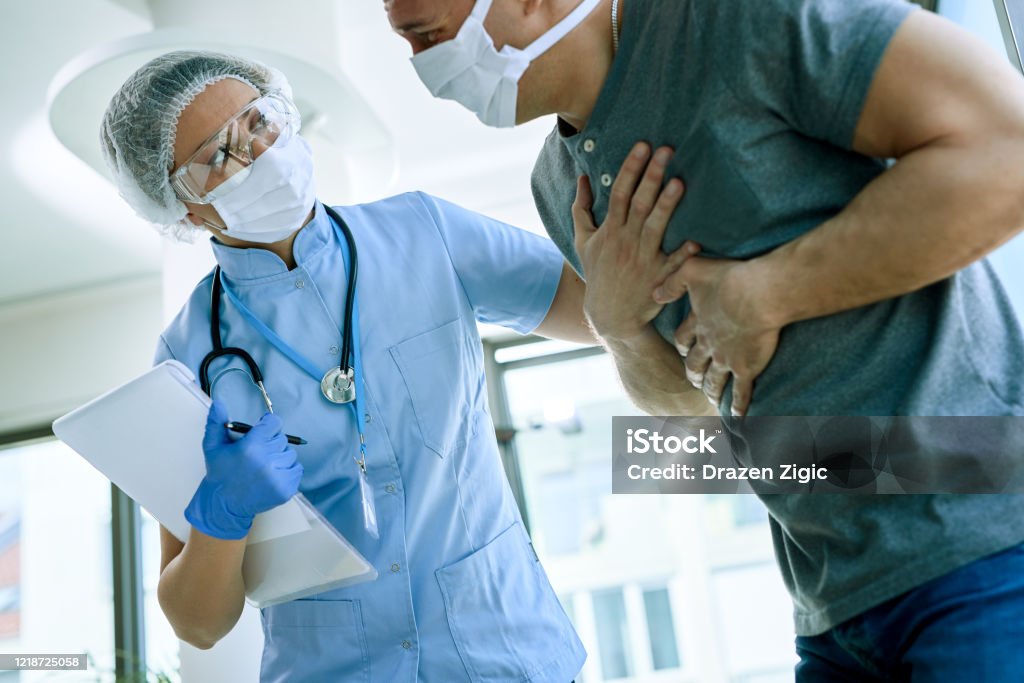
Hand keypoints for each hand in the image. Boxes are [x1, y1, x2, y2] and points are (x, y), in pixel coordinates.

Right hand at [185, 400, 303, 539]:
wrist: (223, 505)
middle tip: (257, 453)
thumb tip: (219, 402)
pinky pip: (297, 469)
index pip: (274, 423)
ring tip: (264, 465)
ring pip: (290, 454)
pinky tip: (272, 474)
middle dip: (271, 442)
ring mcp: (278, 477)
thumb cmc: (220, 474)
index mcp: (251, 448)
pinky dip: (287, 470)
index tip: (261, 432)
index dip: (267, 426)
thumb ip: (217, 422)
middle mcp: (267, 462)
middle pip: (282, 439)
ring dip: (280, 457)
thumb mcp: (213, 446)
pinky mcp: (286, 489)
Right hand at [573, 142, 699, 340]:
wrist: (610, 315)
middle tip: (666, 150)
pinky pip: (673, 264)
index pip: (619, 192)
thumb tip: (581, 178)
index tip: (643, 146)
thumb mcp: (583, 241)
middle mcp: (626, 241)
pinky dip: (683, 254)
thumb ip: (581, 209)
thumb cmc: (598, 273)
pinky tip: (696, 240)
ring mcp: (643, 260)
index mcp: (610, 230)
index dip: (630, 168)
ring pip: (655, 228)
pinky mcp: (659, 278)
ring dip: (667, 206)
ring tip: (680, 182)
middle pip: (639, 203)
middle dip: (651, 175)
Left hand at [654, 258, 780, 415]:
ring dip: (711, 390)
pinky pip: (741, 392)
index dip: (682, 345)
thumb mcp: (692, 271)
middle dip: (693, 372)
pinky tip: (737, 418)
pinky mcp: (746, 368)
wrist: (761, 294)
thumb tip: (654, 294)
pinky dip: (738, 406)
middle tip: (694, 379)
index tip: (683, 350)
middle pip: (695, 364)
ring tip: (711, 398)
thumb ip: (672, 282)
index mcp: (698, 323)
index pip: (683, 339)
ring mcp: (727, 359)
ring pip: (715, 380)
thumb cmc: (729, 279)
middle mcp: (709, 345)